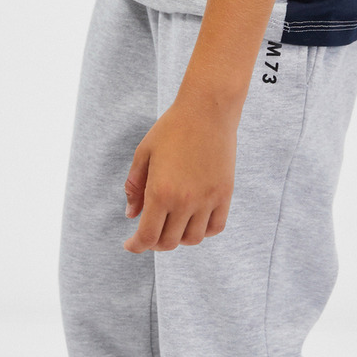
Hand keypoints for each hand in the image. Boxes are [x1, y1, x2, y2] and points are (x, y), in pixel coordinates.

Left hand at [123, 96, 237, 252]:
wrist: (208, 110)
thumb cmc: (172, 128)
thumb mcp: (144, 154)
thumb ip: (135, 187)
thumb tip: (132, 215)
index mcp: (160, 192)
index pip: (147, 236)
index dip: (136, 245)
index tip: (131, 244)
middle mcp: (185, 201)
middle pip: (168, 242)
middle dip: (154, 243)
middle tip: (149, 233)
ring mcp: (208, 199)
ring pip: (193, 239)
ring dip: (179, 238)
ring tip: (172, 226)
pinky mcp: (224, 194)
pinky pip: (215, 227)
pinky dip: (203, 231)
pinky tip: (193, 221)